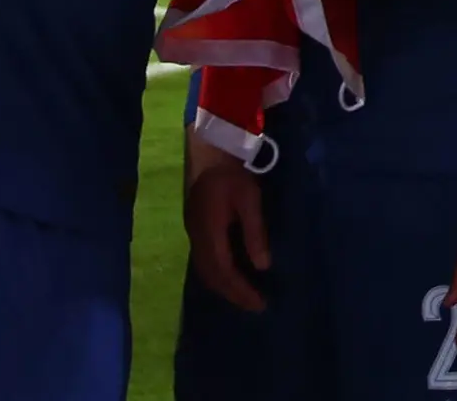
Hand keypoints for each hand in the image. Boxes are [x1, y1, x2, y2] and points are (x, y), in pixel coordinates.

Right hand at [186, 155, 271, 311]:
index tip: (259, 304)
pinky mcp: (195, 228)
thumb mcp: (249, 200)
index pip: (224, 272)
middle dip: (232, 294)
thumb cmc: (231, 173)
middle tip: (254, 306)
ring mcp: (193, 233)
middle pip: (211, 276)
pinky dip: (218, 274)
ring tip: (244, 295)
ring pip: (205, 270)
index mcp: (209, 233)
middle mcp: (197, 238)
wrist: (208, 151)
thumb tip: (263, 267)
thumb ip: (255, 233)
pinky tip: (230, 275)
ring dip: (224, 286)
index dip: (241, 291)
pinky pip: (204, 261)